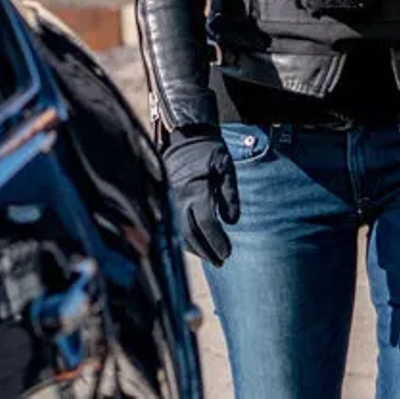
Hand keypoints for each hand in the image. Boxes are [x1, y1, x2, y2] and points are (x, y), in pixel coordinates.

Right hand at [163, 129, 240, 265]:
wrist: (185, 138)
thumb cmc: (209, 152)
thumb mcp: (226, 168)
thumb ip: (230, 194)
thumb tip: (232, 221)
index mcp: (196, 191)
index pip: (206, 224)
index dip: (217, 241)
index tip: (228, 253)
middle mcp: (180, 200)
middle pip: (192, 234)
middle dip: (207, 251)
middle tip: (221, 261)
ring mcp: (171, 202)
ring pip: (181, 233)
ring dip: (196, 248)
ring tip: (212, 258)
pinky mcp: (167, 201)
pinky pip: (175, 226)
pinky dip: (186, 239)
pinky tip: (197, 245)